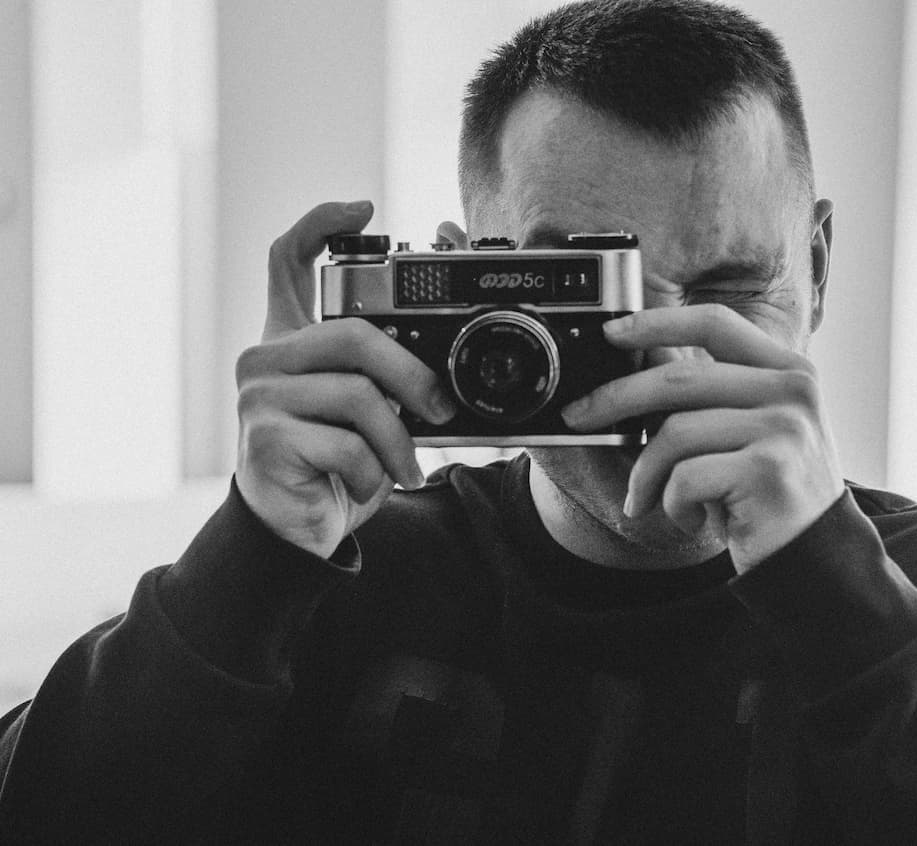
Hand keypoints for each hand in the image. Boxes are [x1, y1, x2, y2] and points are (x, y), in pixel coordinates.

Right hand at [234, 201, 454, 556]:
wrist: (298, 530)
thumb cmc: (337, 464)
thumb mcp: (371, 409)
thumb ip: (391, 370)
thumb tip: (443, 349)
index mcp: (291, 339)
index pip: (288, 260)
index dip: (320, 224)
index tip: (363, 207)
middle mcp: (266, 356)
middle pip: (354, 335)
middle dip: (413, 377)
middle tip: (440, 412)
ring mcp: (258, 396)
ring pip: (358, 395)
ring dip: (398, 439)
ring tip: (405, 465)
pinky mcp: (264, 438)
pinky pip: (346, 444)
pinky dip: (375, 470)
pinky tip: (369, 483)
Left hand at [561, 304, 846, 569]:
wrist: (817, 561)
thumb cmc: (773, 497)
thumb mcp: (754, 432)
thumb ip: (714, 398)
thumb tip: (634, 376)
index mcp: (790, 370)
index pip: (715, 324)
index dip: (658, 322)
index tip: (613, 333)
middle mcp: (793, 391)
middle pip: (679, 379)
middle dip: (615, 398)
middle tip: (580, 416)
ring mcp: (784, 429)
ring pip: (674, 433)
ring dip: (644, 473)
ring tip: (645, 498)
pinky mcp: (767, 471)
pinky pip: (685, 477)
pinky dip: (671, 504)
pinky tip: (689, 518)